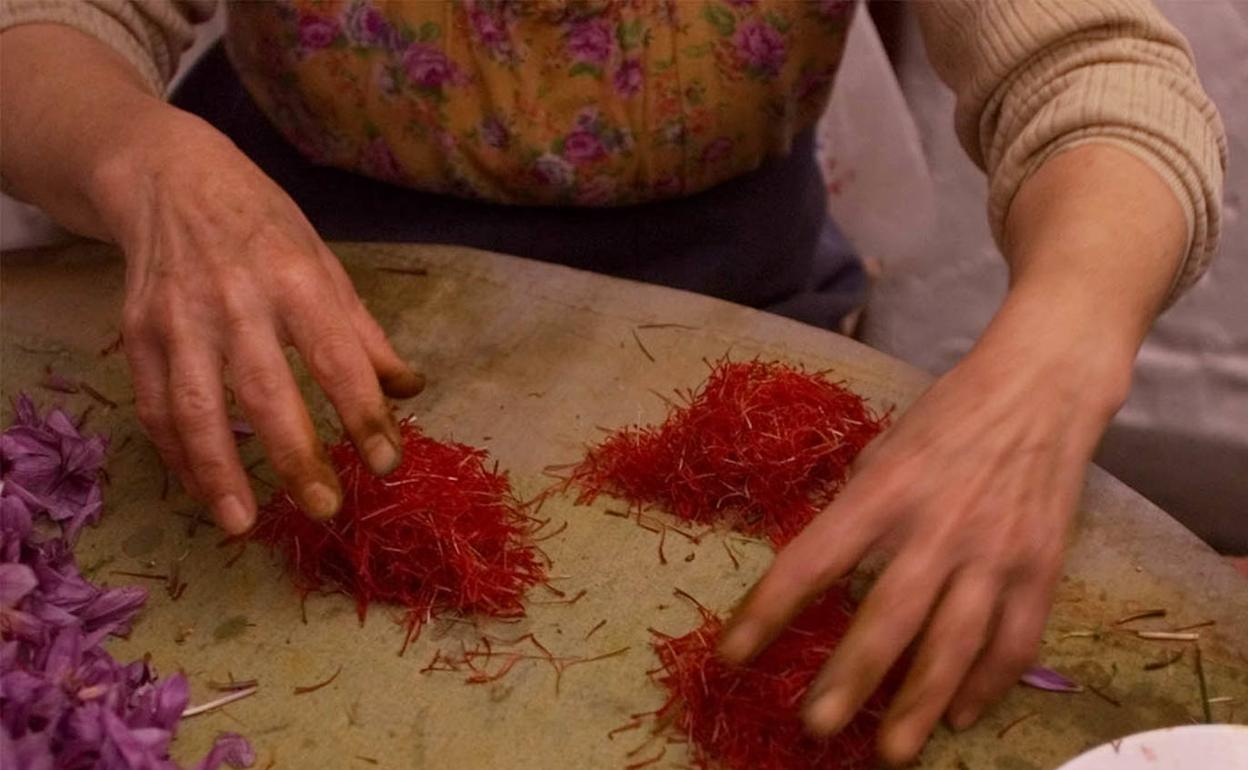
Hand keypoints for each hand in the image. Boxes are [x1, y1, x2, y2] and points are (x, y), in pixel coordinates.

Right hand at [92, 110, 423, 533]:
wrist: (166, 177)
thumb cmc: (261, 224)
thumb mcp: (323, 262)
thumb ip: (363, 333)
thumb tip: (410, 390)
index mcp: (296, 279)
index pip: (337, 358)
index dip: (364, 414)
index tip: (387, 461)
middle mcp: (236, 300)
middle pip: (266, 391)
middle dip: (296, 456)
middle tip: (326, 509)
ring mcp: (179, 319)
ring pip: (196, 409)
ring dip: (220, 472)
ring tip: (244, 524)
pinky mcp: (137, 334)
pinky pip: (155, 407)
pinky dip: (178, 455)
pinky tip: (204, 490)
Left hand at [718, 290, 1132, 763]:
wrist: (1040, 389)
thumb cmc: (945, 417)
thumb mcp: (881, 449)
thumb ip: (853, 512)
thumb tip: (818, 576)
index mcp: (883, 490)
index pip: (811, 561)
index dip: (767, 612)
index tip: (732, 654)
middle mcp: (937, 527)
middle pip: (887, 617)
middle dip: (850, 679)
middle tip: (814, 727)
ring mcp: (994, 553)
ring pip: (955, 645)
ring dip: (920, 704)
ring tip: (890, 750)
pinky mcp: (1040, 568)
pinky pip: (1015, 642)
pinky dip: (989, 685)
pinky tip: (962, 714)